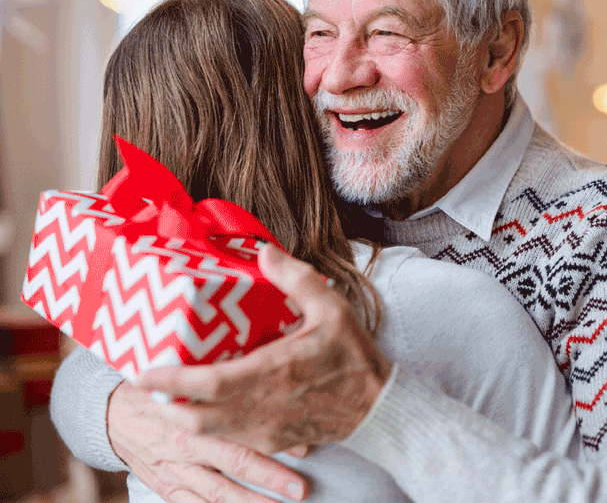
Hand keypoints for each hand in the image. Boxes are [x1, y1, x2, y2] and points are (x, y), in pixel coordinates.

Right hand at [107, 380, 307, 502]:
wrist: (113, 414)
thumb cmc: (166, 391)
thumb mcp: (193, 383)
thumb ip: (232, 389)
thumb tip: (279, 390)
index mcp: (195, 414)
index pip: (238, 428)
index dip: (272, 442)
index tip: (305, 449)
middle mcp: (185, 445)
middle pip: (233, 463)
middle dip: (270, 478)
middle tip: (301, 489)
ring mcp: (175, 471)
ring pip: (217, 494)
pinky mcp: (167, 489)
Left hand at [136, 244, 393, 452]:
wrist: (379, 406)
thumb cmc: (355, 357)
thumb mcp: (332, 308)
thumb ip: (296, 278)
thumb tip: (264, 251)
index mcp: (272, 372)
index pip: (206, 384)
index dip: (168, 382)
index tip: (141, 372)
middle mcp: (262, 406)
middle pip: (195, 416)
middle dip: (165, 403)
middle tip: (146, 383)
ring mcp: (267, 428)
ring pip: (209, 434)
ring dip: (183, 418)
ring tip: (168, 397)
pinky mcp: (275, 440)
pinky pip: (231, 440)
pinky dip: (209, 431)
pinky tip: (204, 414)